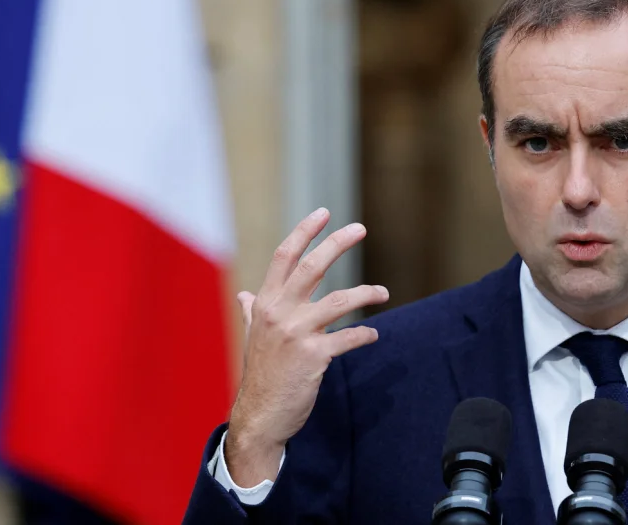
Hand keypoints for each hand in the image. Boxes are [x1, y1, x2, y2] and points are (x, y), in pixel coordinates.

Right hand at [225, 207, 388, 486]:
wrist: (260, 415)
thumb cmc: (261, 374)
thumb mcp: (253, 337)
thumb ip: (252, 312)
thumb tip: (244, 296)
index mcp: (265, 303)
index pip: (284, 256)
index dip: (304, 232)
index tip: (324, 213)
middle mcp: (279, 312)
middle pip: (312, 266)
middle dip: (337, 243)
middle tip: (359, 229)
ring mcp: (297, 333)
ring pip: (340, 300)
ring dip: (366, 292)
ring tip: (383, 292)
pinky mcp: (315, 356)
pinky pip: (349, 337)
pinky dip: (365, 334)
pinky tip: (373, 334)